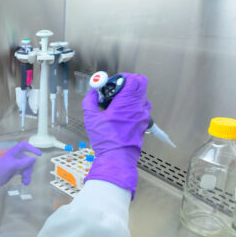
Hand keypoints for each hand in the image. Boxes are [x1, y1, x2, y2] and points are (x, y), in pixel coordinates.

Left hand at [0, 141, 41, 193]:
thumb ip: (23, 162)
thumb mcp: (12, 165)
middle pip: (28, 160)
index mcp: (14, 152)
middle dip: (29, 168)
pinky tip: (24, 182)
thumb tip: (34, 159)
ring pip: (27, 167)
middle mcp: (15, 157)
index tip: (39, 154)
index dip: (32, 148)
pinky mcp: (15, 171)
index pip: (24, 146)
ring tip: (25, 182)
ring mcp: (15, 164)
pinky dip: (25, 177)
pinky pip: (24, 172)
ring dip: (28, 175)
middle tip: (26, 176)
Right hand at [82, 73, 151, 197]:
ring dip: (131, 95)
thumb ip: (90, 102)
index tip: (112, 83)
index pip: (133, 79)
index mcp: (126, 102)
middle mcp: (138, 106)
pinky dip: (133, 106)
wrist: (117, 159)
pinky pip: (141, 108)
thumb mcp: (91, 120)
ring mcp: (144, 115)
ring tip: (117, 104)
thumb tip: (92, 93)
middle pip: (141, 84)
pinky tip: (121, 115)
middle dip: (128, 83)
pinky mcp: (144, 123)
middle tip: (115, 90)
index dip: (123, 77)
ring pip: (141, 96)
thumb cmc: (106, 140)